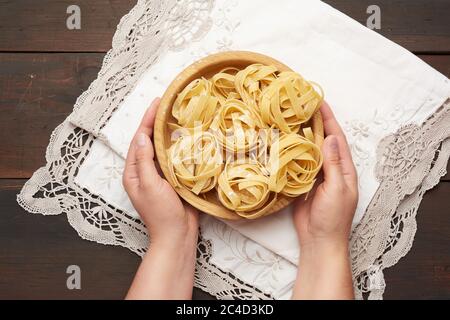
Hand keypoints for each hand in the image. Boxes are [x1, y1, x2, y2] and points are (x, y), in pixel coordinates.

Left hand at [123, 98, 198, 299]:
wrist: (177, 235)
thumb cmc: (160, 213)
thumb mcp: (149, 185)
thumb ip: (145, 160)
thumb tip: (142, 135)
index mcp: (134, 172)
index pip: (139, 139)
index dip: (147, 120)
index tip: (157, 102)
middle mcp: (145, 170)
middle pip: (150, 140)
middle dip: (157, 121)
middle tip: (168, 103)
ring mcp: (160, 174)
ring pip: (162, 148)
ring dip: (168, 131)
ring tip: (178, 114)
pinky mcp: (174, 178)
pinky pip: (175, 157)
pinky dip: (180, 145)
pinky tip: (188, 136)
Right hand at [292, 102, 357, 299]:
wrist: (319, 240)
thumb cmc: (332, 218)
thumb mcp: (336, 189)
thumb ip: (333, 164)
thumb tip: (331, 137)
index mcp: (344, 168)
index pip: (337, 137)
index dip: (328, 118)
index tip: (318, 100)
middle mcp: (331, 168)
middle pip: (323, 139)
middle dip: (314, 122)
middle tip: (301, 104)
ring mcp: (316, 175)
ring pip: (309, 149)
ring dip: (302, 134)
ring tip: (290, 117)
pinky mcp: (303, 182)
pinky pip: (298, 163)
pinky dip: (292, 151)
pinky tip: (284, 142)